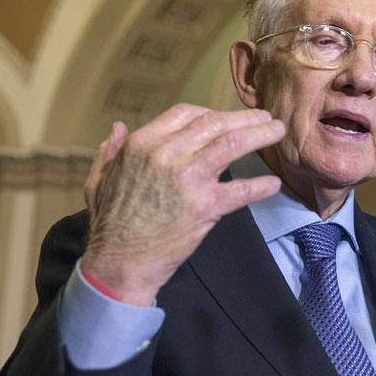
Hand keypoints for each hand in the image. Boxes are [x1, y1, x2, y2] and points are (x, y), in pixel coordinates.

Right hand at [81, 103, 284, 305]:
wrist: (120, 262)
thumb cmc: (109, 223)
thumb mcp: (98, 179)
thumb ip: (109, 152)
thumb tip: (118, 127)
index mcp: (143, 144)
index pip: (185, 113)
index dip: (210, 112)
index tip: (225, 119)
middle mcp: (167, 154)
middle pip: (216, 123)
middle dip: (245, 118)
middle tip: (265, 120)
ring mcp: (189, 178)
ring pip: (233, 144)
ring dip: (260, 135)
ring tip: (277, 133)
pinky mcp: (206, 206)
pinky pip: (242, 190)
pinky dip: (261, 185)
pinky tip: (273, 183)